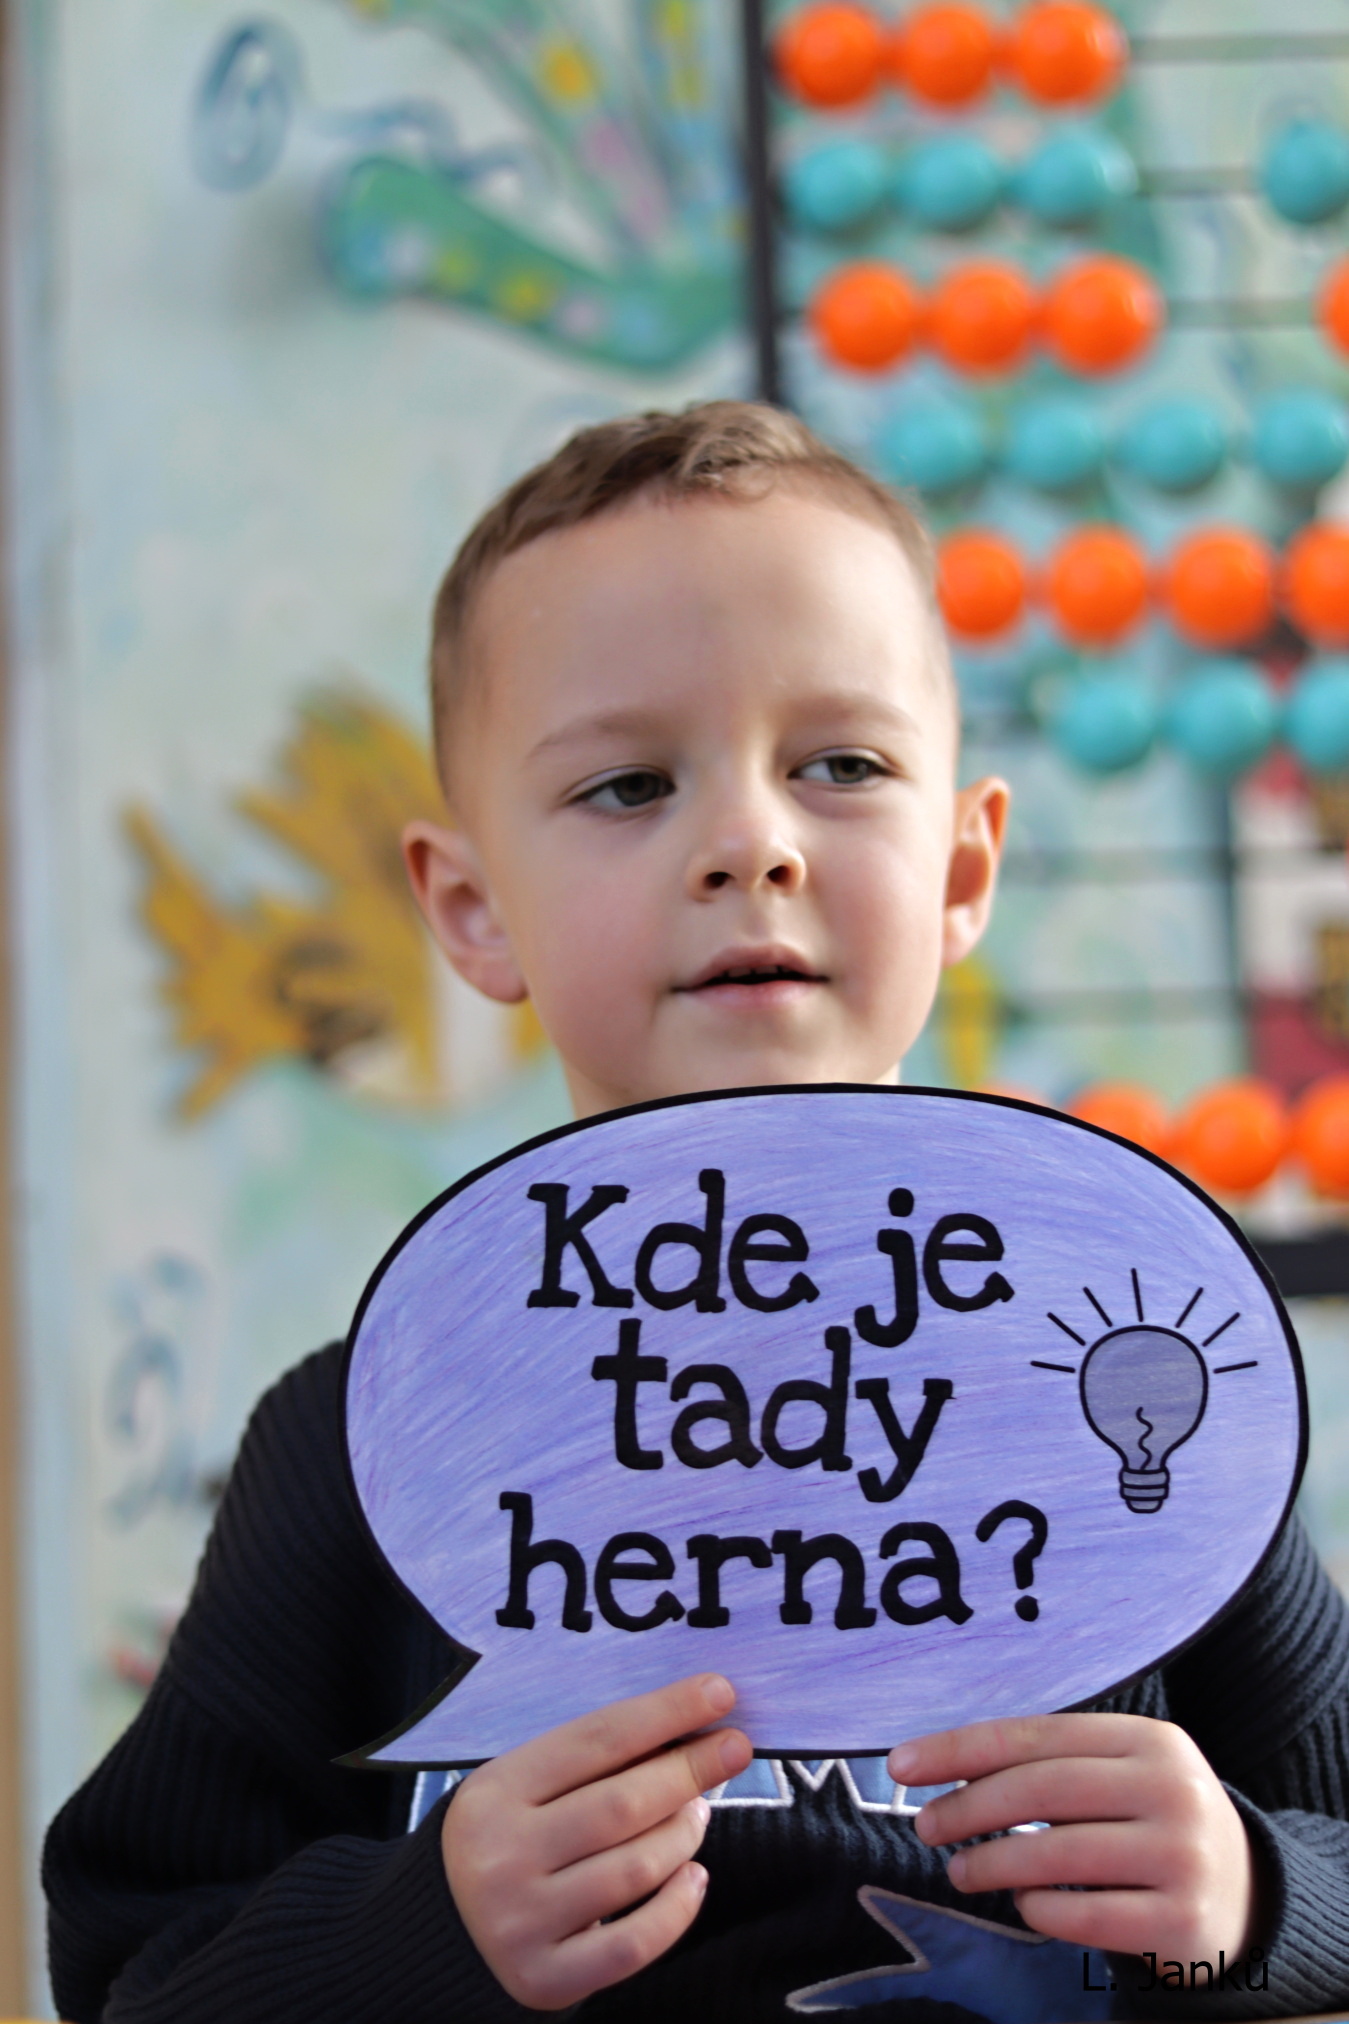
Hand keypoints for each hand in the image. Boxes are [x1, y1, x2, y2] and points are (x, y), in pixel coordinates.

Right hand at [442, 1673, 750, 2010]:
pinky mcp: (543, 1979)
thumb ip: (591, 1762)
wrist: (438, 1929)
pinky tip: (692, 1876)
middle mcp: (502, 1857)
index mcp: (494, 1792)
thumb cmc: (503, 1837)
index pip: (597, 1739)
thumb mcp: (523, 1785)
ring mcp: (520, 1923)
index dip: (665, 1712)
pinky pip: (633, 1944)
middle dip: (689, 1770)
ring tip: (696, 1813)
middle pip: (622, 1804)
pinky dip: (678, 1908)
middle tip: (733, 1749)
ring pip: (635, 1870)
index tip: (720, 1692)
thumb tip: (686, 1727)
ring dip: (683, 1834)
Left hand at [889, 1713, 1256, 1964]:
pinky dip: (1039, 1909)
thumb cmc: (1153, 1824)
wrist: (1247, 1897)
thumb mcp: (1120, 1775)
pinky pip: (1084, 1915)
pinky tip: (1024, 1902)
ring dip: (992, 1863)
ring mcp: (1183, 1855)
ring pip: (1057, 1853)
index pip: (1035, 1736)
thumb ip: (1051, 1763)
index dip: (960, 1749)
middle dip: (968, 1808)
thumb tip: (942, 1767)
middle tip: (925, 1826)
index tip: (901, 1766)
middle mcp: (1172, 1789)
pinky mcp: (1183, 1921)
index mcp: (1150, 1739)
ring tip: (960, 1870)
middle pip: (1041, 1790)